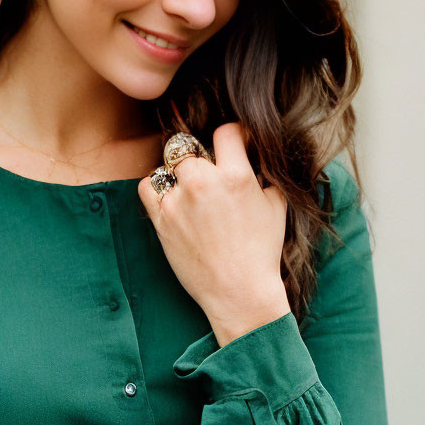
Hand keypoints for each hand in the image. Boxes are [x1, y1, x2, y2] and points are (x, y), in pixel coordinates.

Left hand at [138, 123, 290, 346]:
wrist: (238, 292)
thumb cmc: (261, 252)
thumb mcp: (276, 206)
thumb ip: (265, 176)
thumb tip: (257, 158)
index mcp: (236, 176)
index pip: (227, 131)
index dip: (234, 135)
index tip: (236, 144)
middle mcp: (204, 183)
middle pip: (191, 147)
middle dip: (202, 156)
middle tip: (211, 173)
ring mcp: (178, 200)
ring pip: (168, 165)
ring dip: (179, 173)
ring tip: (191, 189)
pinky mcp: (160, 219)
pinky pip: (147, 186)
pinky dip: (157, 187)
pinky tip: (171, 196)